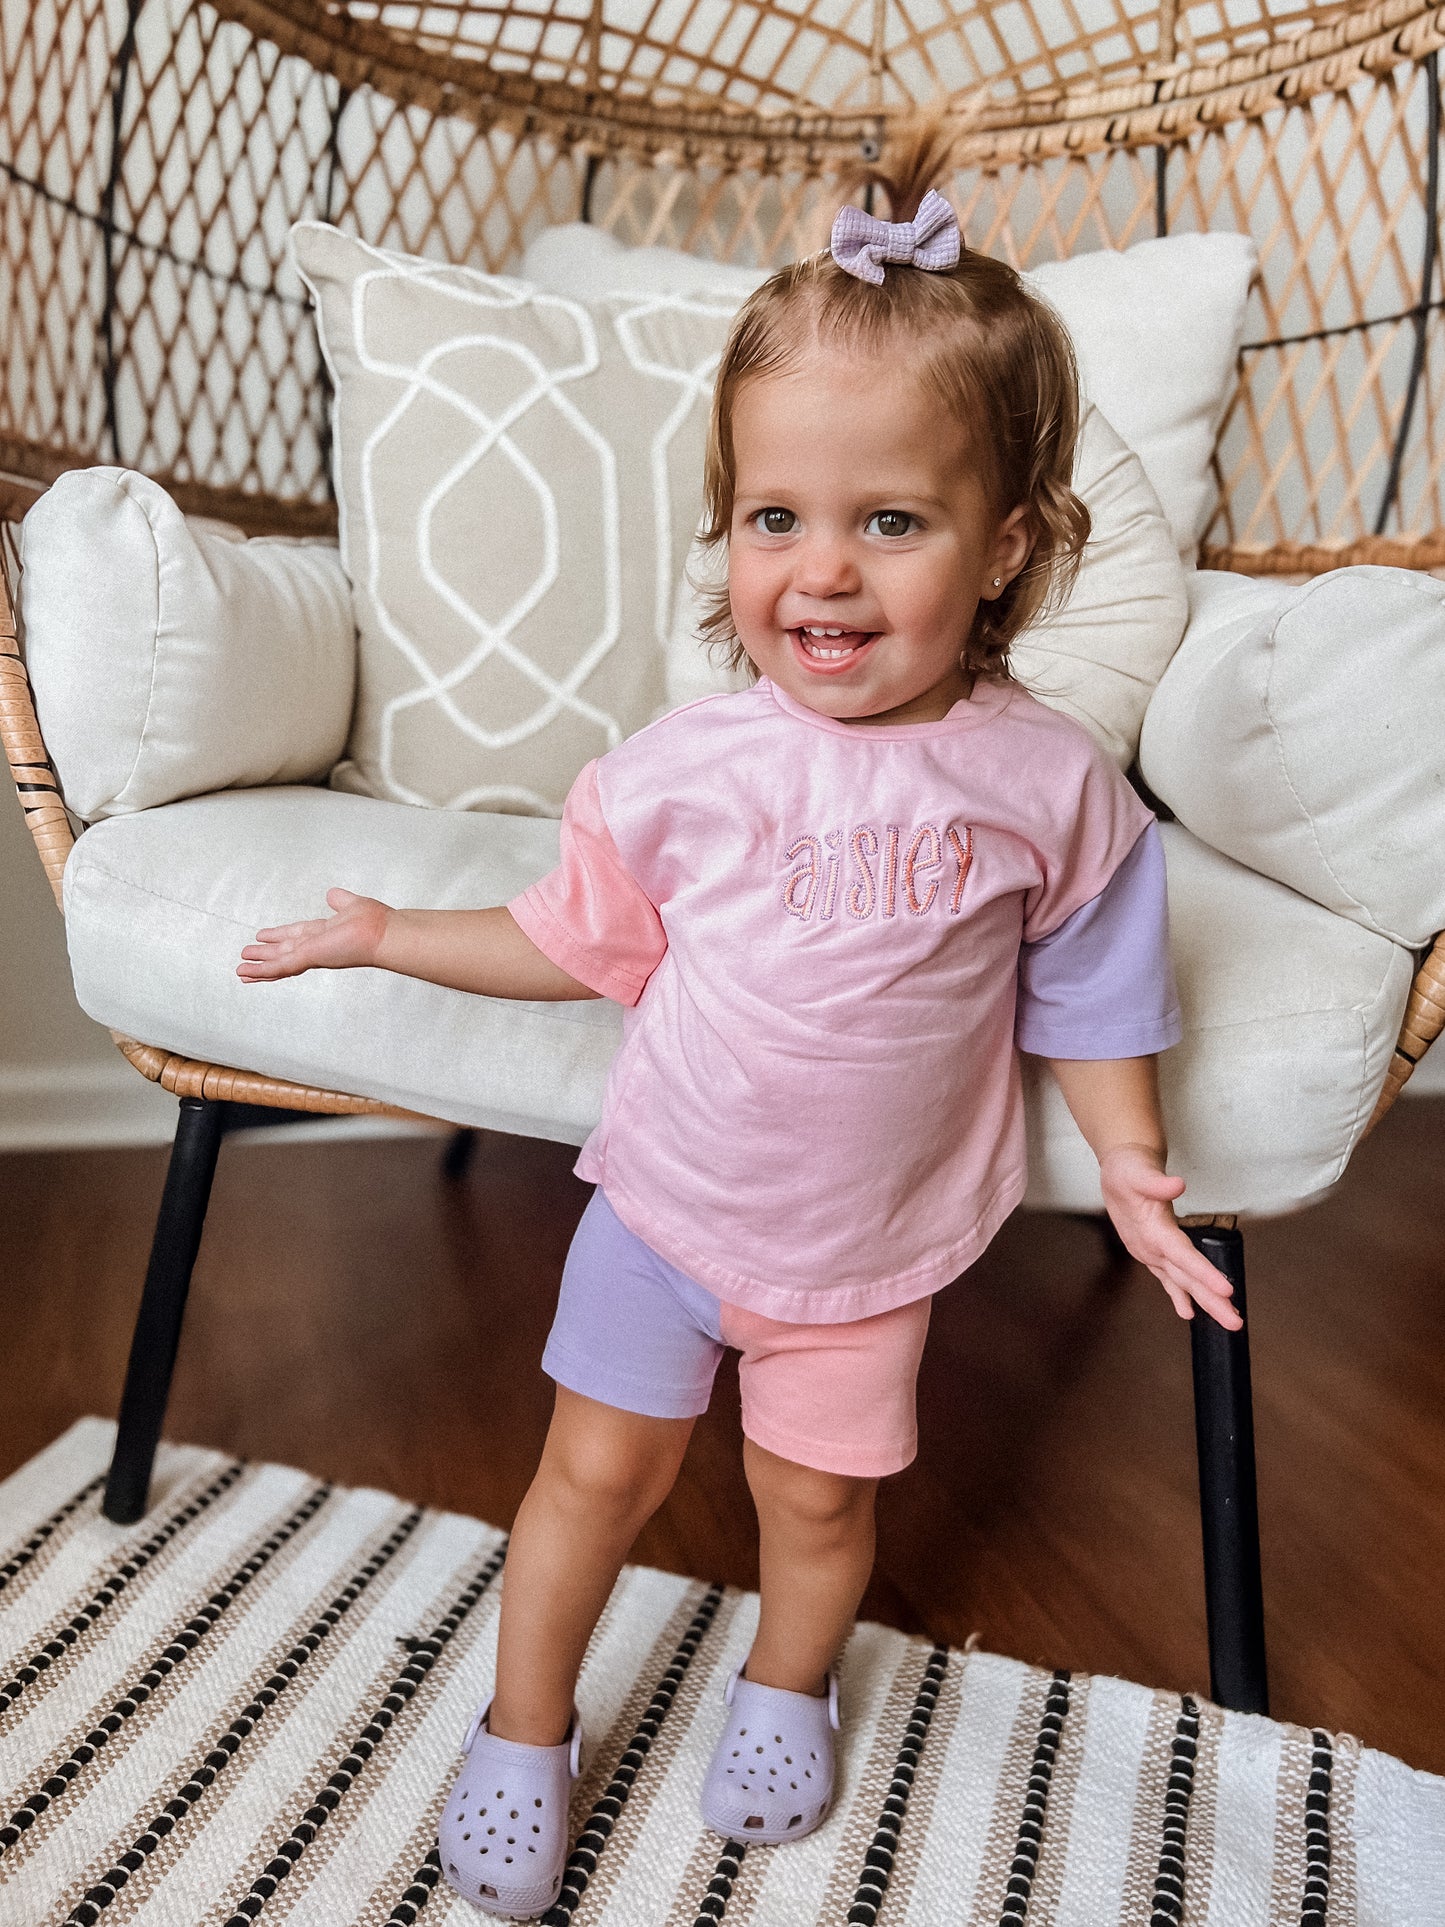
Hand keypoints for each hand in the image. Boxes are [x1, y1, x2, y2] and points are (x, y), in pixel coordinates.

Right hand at [237, 887, 390, 982]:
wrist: (384, 934)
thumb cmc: (375, 921)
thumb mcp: (351, 904)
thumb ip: (339, 900)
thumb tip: (332, 894)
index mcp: (324, 933)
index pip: (296, 935)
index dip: (278, 936)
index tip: (263, 936)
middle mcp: (317, 946)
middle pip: (284, 951)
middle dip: (265, 955)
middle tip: (246, 958)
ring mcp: (312, 955)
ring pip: (279, 964)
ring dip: (259, 967)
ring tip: (240, 970)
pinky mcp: (309, 958)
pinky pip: (281, 967)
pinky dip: (262, 971)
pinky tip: (247, 973)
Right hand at [1098, 1143, 1242, 1329]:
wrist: (1117, 1171)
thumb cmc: (1128, 1169)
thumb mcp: (1138, 1170)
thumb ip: (1157, 1182)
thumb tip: (1177, 1185)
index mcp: (1151, 1231)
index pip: (1182, 1256)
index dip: (1203, 1273)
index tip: (1226, 1290)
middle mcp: (1150, 1248)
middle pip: (1185, 1279)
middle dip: (1211, 1302)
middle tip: (1235, 1322)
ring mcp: (1150, 1254)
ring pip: (1181, 1283)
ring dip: (1204, 1303)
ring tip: (1227, 1321)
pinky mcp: (1153, 1254)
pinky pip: (1169, 1279)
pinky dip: (1181, 1296)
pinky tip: (1189, 1312)